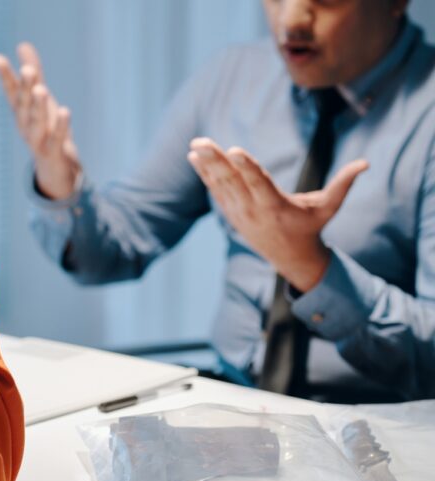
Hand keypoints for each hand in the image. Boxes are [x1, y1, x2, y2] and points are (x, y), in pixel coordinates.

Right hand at [0, 42, 80, 199]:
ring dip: (38, 106)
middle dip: (26, 87)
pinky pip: (56, 138)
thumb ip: (33, 73)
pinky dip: (60, 126)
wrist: (54, 167)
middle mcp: (25, 125)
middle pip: (24, 105)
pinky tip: (64, 111)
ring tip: (42, 90)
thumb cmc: (45, 128)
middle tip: (29, 70)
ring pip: (36, 122)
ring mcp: (38, 140)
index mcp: (21, 112)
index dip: (5, 76)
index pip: (11, 92)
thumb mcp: (39, 99)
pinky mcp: (53, 152)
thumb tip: (23, 45)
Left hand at [187, 137, 368, 291]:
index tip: (234, 149)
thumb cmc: (311, 227)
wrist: (289, 258)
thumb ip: (343, 184)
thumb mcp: (328, 208)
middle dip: (216, 161)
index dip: (245, 167)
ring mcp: (239, 213)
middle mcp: (253, 210)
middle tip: (202, 143)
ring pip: (220, 185)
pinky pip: (215, 191)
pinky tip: (193, 157)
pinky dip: (204, 174)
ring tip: (195, 145)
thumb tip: (366, 163)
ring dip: (206, 165)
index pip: (258, 184)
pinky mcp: (231, 212)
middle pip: (232, 182)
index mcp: (275, 206)